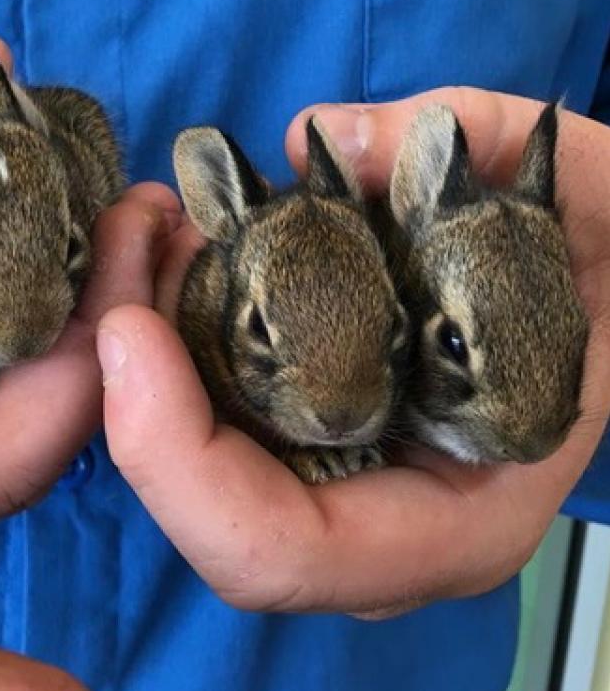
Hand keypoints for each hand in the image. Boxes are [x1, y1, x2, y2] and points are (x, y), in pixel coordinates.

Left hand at [99, 87, 609, 617]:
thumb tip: (330, 140)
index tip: (129, 330)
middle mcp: (373, 530)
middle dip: (134, 391)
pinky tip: (178, 257)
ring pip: (181, 471)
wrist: (607, 299)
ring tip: (152, 239)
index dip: (177, 460)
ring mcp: (329, 496)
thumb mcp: (590, 189)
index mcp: (456, 517)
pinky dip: (167, 344)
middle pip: (199, 516)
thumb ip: (485, 147)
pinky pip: (198, 423)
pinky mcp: (297, 451)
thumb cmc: (603, 265)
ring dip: (141, 359)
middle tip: (134, 251)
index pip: (278, 550)